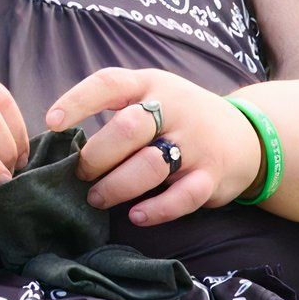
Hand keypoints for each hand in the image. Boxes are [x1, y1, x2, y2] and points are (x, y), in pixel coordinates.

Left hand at [45, 67, 265, 225]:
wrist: (247, 134)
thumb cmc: (178, 117)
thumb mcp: (152, 95)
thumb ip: (116, 109)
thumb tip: (62, 142)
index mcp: (151, 84)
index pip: (109, 83)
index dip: (77, 101)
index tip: (52, 122)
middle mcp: (174, 108)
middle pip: (128, 128)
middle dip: (96, 156)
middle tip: (80, 174)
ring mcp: (196, 142)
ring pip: (150, 164)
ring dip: (117, 186)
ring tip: (97, 198)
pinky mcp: (213, 176)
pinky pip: (183, 197)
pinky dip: (157, 210)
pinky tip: (136, 215)